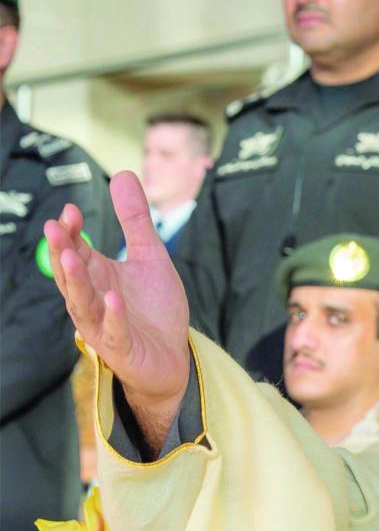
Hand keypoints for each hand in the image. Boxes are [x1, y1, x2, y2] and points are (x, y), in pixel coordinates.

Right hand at [44, 171, 189, 449]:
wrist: (171, 357)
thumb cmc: (155, 309)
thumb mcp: (150, 257)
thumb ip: (135, 220)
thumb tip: (123, 173)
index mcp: (97, 276)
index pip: (76, 250)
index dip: (72, 232)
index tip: (71, 210)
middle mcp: (93, 299)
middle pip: (71, 274)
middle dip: (62, 251)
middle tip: (55, 227)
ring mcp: (103, 325)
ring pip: (82, 302)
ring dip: (75, 280)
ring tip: (72, 256)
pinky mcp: (121, 347)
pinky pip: (113, 331)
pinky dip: (112, 315)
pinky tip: (113, 296)